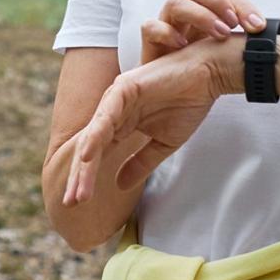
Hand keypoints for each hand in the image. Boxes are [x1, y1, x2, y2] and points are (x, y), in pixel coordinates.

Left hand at [62, 35, 230, 204]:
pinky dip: (96, 135)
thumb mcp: (163, 143)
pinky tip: (87, 155)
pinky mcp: (126, 88)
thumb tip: (120, 186)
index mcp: (120, 124)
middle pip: (90, 148)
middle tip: (71, 203)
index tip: (78, 204)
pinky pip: (107, 115)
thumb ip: (140, 163)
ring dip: (85, 164)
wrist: (209, 75)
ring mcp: (116, 98)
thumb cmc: (188, 104)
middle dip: (80, 176)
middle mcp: (112, 111)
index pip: (98, 155)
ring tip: (78, 189)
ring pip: (94, 135)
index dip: (87, 179)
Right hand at [140, 0, 266, 65]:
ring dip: (200, 14)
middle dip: (216, 1)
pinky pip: (150, 27)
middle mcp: (183, 13)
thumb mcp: (228, 55)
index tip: (257, 26)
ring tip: (219, 34)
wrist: (174, 98)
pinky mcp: (149, 45)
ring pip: (175, 2)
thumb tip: (272, 41)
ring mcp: (165, 26)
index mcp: (204, 11)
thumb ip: (245, 43)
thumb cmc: (204, 74)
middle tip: (233, 24)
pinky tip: (183, 46)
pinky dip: (166, 32)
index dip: (241, 4)